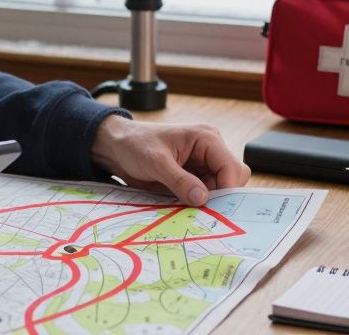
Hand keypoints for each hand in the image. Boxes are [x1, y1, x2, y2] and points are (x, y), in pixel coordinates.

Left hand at [90, 116, 250, 205]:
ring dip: (207, 202)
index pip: (232, 167)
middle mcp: (209, 151)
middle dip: (219, 196)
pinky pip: (205, 194)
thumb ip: (180, 180)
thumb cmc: (135, 144)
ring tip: (185, 206)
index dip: (227, 189)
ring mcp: (202, 165)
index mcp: (206, 138)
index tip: (212, 207)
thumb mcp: (156, 162)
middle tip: (199, 209)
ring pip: (220, 190)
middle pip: (231, 180)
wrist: (116, 147)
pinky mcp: (192, 178)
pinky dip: (197, 203)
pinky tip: (182, 206)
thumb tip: (202, 199)